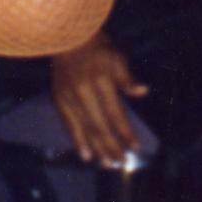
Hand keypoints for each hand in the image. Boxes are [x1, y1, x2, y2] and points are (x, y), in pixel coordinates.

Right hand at [50, 33, 147, 167]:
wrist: (66, 37)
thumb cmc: (97, 47)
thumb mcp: (117, 57)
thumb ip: (127, 78)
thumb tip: (142, 92)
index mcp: (100, 81)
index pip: (115, 113)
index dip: (125, 132)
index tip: (135, 147)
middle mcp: (83, 92)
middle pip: (99, 125)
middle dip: (112, 146)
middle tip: (121, 162)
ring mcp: (69, 97)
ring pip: (84, 128)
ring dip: (97, 148)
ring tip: (107, 164)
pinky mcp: (59, 99)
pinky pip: (69, 124)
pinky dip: (78, 140)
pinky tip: (86, 155)